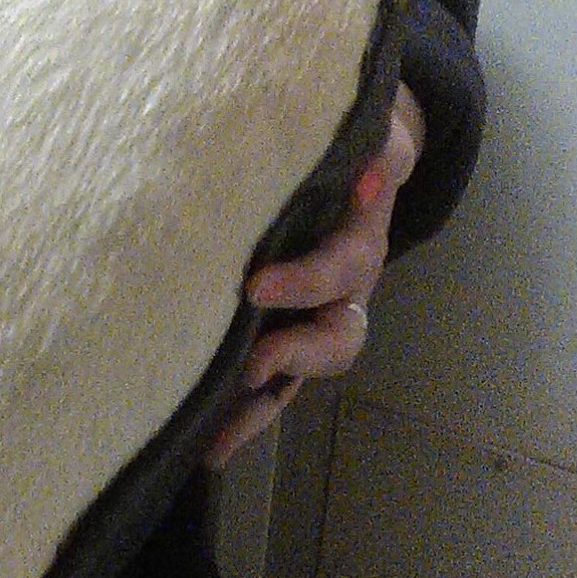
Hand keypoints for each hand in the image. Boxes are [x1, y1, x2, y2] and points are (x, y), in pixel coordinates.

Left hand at [205, 82, 424, 469]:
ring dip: (260, 411)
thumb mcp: (373, 132)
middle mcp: (344, 291)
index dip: (305, 282)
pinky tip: (200, 445)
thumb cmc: (352, 141)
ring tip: (214, 445)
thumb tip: (372, 173)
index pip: (339, 267)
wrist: (352, 159)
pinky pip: (268, 383)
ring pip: (300, 376)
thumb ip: (376, 148)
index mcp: (359, 241)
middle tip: (249, 368)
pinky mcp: (281, 333)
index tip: (254, 286)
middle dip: (295, 358)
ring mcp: (312, 318)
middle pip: (336, 340)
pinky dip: (239, 415)